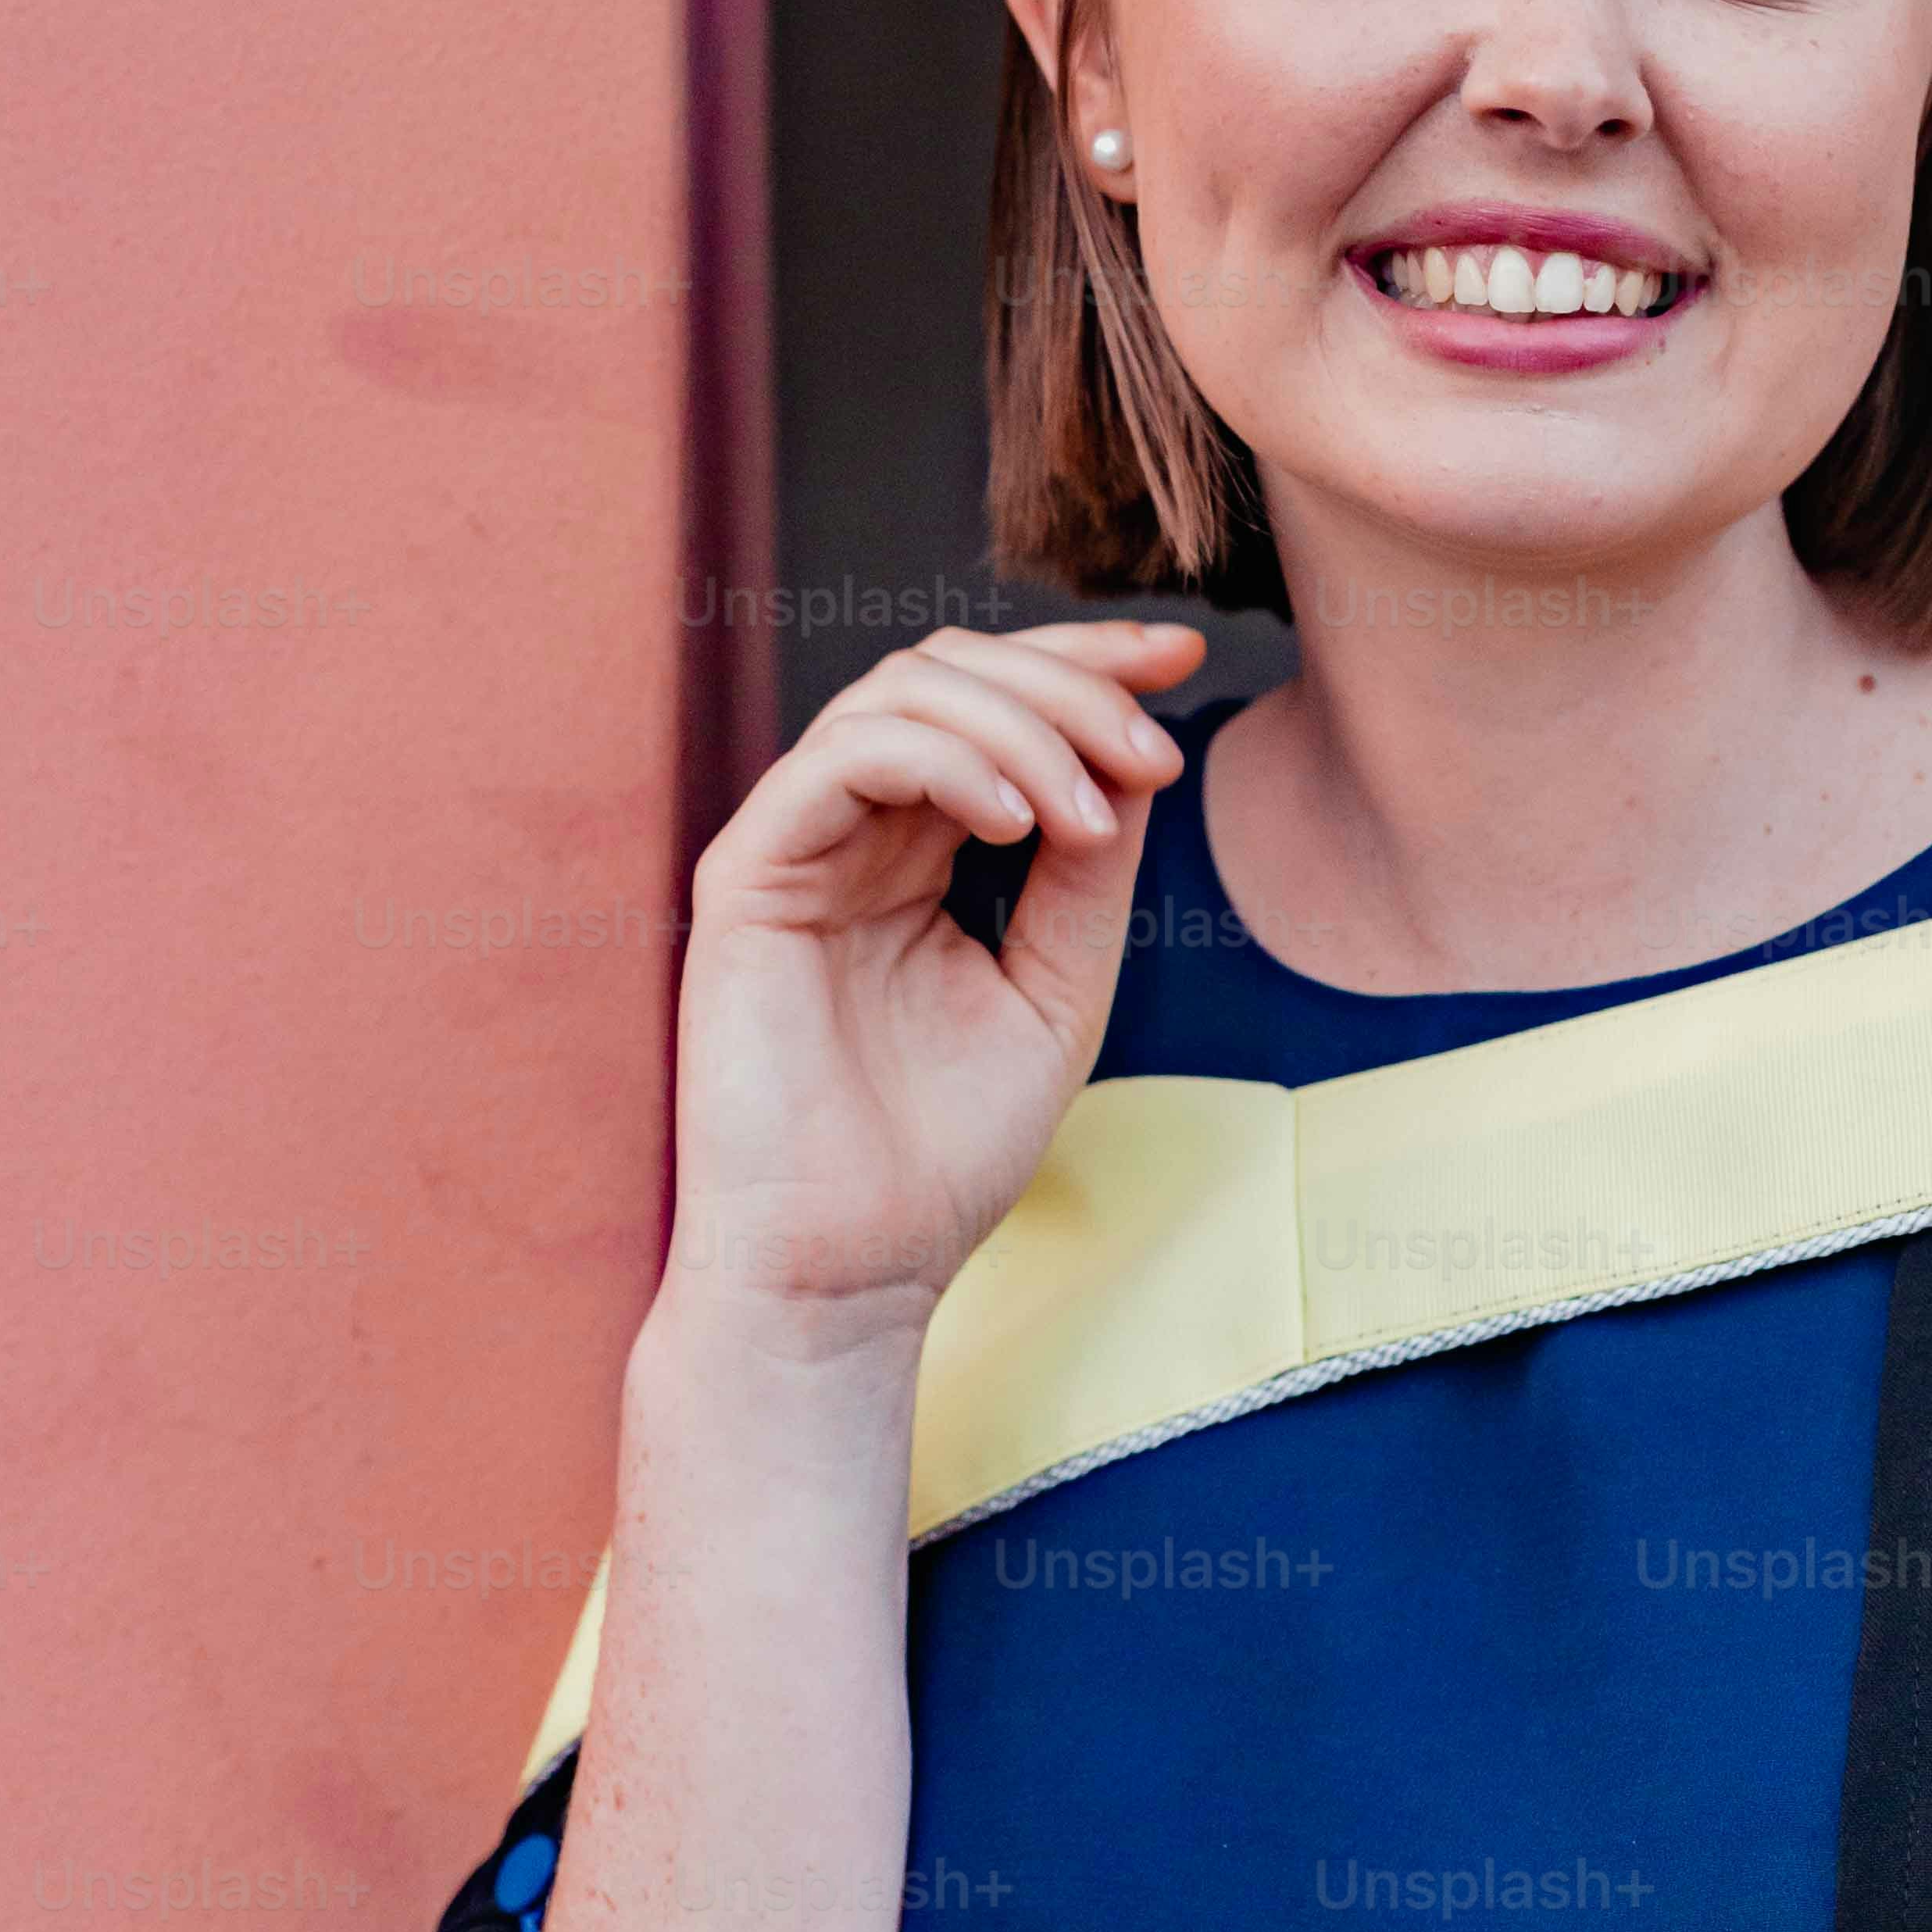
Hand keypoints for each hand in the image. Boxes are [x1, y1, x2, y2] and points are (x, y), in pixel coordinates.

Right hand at [650, 618, 1207, 1345]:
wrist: (849, 1276)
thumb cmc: (942, 1157)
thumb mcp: (1057, 991)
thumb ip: (1090, 875)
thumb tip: (1140, 757)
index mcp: (916, 849)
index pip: (994, 703)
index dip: (1087, 663)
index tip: (1185, 655)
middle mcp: (852, 829)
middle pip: (952, 670)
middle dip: (1069, 682)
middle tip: (1153, 743)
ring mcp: (794, 844)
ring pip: (900, 692)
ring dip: (1021, 727)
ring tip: (1090, 814)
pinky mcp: (747, 875)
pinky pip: (842, 759)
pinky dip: (943, 762)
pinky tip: (1015, 824)